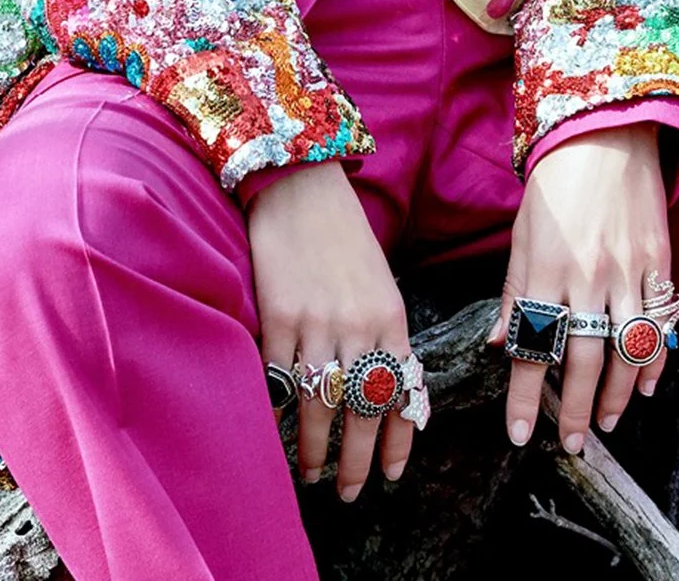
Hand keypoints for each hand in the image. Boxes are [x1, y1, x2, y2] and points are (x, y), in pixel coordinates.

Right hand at [246, 161, 415, 499]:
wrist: (302, 185)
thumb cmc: (344, 236)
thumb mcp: (381, 285)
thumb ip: (387, 336)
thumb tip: (393, 391)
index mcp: (392, 318)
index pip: (400, 395)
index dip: (396, 441)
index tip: (390, 475)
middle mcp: (359, 326)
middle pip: (361, 411)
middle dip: (356, 461)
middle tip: (349, 492)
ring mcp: (316, 323)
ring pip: (319, 406)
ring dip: (316, 449)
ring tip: (312, 475)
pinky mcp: (278, 316)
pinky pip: (278, 379)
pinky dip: (277, 412)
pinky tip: (277, 434)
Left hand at [485, 123, 672, 452]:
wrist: (605, 133)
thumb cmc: (554, 184)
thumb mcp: (523, 234)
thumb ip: (515, 292)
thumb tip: (501, 343)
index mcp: (545, 270)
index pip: (533, 347)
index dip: (526, 396)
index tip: (521, 435)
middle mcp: (586, 277)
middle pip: (584, 361)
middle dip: (577, 411)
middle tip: (572, 444)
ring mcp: (627, 271)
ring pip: (625, 350)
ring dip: (618, 396)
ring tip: (606, 424)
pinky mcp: (658, 261)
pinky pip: (659, 322)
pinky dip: (655, 359)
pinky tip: (646, 386)